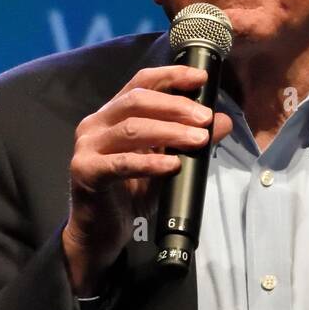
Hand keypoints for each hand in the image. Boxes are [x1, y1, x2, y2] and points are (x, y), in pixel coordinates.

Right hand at [62, 64, 233, 293]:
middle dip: (176, 107)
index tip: (200, 79)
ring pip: (131, 129)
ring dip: (169, 132)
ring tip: (198, 140)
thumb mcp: (166, 163)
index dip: (170, 76)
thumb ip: (188, 141)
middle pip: (137, 101)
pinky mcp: (86, 172)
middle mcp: (96, 124)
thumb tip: (222, 121)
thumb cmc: (130, 194)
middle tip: (205, 118)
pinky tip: (172, 164)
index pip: (141, 83)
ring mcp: (87, 147)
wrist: (101, 233)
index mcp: (112, 114)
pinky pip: (121, 163)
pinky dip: (149, 162)